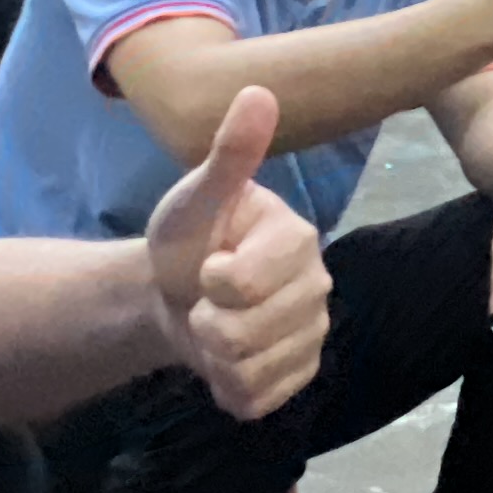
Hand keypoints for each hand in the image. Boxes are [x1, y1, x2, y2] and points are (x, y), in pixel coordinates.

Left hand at [145, 87, 330, 419]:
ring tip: (213, 327)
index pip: (241, 282)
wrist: (175, 294)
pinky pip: (258, 402)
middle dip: (206, 322)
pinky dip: (229, 388)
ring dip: (213, 357)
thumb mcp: (195, 196)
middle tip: (205, 300)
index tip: (208, 263)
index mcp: (297, 239)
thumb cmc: (186, 238)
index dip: (208, 281)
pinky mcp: (301, 375)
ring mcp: (313, 335)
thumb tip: (259, 90)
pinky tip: (225, 361)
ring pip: (250, 370)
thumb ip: (229, 154)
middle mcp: (317, 286)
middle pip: (244, 333)